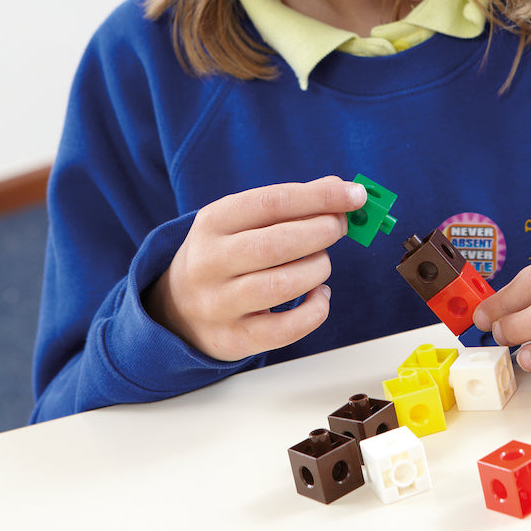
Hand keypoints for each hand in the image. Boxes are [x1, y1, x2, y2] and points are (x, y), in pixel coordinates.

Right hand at [143, 176, 366, 360]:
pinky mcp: (233, 339)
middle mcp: (210, 262)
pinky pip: (286, 329)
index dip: (319, 197)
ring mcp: (219, 304)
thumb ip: (290, 203)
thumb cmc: (226, 252)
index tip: (353, 195)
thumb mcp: (243, 219)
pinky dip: (315, 310)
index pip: (272, 202)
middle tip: (339, 226)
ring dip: (318, 268)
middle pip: (277, 244)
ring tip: (322, 261)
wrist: (177, 306)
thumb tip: (343, 191)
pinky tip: (319, 295)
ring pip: (282, 285)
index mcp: (213, 222)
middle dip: (321, 231)